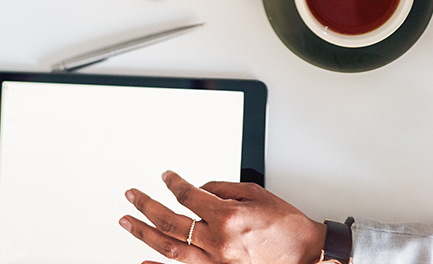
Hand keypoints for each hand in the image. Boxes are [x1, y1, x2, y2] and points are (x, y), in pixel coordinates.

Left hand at [120, 171, 325, 263]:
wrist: (303, 253)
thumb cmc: (285, 224)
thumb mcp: (255, 193)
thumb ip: (222, 189)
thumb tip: (199, 189)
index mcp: (227, 217)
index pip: (189, 195)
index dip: (174, 183)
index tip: (166, 176)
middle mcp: (218, 242)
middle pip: (171, 222)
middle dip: (147, 207)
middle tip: (132, 196)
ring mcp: (216, 263)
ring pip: (170, 249)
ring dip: (145, 234)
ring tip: (128, 223)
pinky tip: (144, 261)